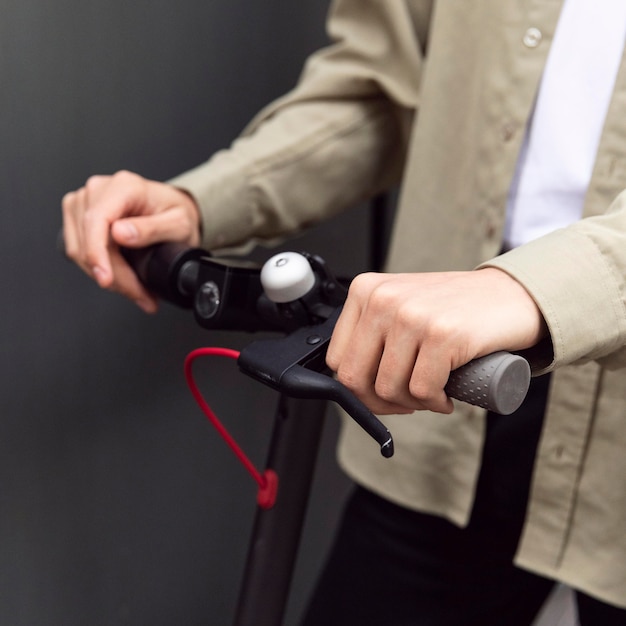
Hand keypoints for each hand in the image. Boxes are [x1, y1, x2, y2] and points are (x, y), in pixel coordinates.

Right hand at [62, 170, 200, 311]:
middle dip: (114, 276)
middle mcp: (99, 189)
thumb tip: (120, 233)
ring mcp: (84, 201)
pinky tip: (120, 278)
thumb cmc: (176, 213)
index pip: (97, 220)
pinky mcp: (78, 216)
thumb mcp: (179, 223)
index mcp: (124, 187)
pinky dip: (98, 268)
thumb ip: (152, 228)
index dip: (97, 253)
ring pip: (79, 250)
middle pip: (88, 241)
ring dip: (107, 276)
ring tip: (135, 290)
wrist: (172, 210)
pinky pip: (77, 249)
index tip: (106, 279)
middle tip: (141, 295)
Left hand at [326, 269, 545, 414]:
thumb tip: (350, 383)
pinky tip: (446, 395)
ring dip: (411, 404)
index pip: (337, 358)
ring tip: (431, 394)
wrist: (510, 295)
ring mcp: (412, 315)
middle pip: (355, 378)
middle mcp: (383, 299)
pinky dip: (435, 403)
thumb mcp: (400, 308)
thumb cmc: (454, 309)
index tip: (380, 392)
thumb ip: (372, 333)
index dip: (357, 387)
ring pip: (388, 388)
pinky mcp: (442, 334)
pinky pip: (422, 391)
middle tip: (406, 402)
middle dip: (379, 402)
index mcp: (365, 291)